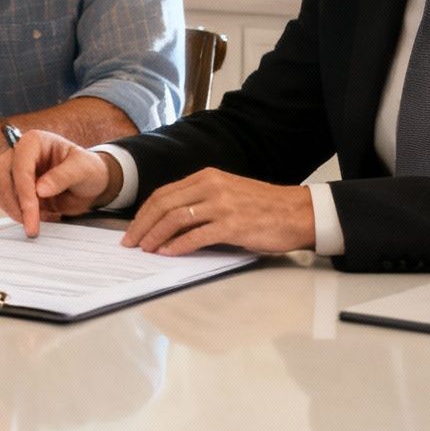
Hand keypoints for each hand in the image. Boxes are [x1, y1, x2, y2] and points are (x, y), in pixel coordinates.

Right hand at [0, 131, 116, 235]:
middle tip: (29, 224)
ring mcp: (16, 171)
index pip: (21, 165)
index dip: (24, 191)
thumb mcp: (83, 169)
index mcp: (35, 142)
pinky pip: (6, 200)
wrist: (90, 184)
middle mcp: (21, 153)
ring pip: (1, 189)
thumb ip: (62, 177)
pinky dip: (16, 213)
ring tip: (35, 223)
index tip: (31, 212)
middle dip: (14, 202)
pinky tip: (36, 219)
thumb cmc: (89, 169)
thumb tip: (39, 189)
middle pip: (3, 175)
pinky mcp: (16, 187)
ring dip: (13, 209)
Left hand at [120, 168, 314, 255]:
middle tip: (131, 242)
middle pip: (164, 204)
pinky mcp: (233, 225)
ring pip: (176, 219)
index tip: (134, 228)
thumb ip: (201, 200)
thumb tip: (170, 222)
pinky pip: (197, 236)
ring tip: (146, 250)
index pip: (164, 193)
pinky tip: (168, 253)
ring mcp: (222, 205)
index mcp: (207, 177)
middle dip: (143, 225)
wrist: (297, 212)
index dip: (144, 213)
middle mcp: (211, 186)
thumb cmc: (263, 207)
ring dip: (156, 236)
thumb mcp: (228, 193)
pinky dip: (178, 245)